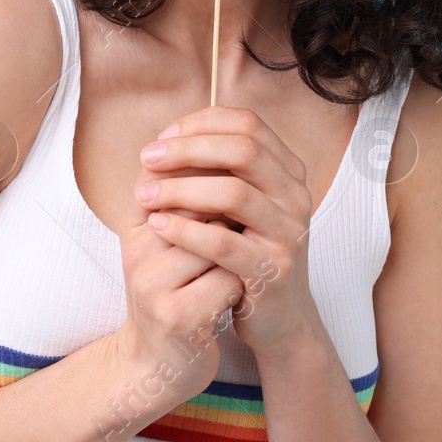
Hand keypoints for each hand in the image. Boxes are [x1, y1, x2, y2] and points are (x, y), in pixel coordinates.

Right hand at [111, 132, 244, 401]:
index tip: (243, 167)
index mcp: (134, 226)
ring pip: (215, 239)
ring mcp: (155, 286)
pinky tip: (246, 284)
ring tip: (255, 240)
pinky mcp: (178, 318)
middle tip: (261, 202)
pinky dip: (243, 278)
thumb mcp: (167, 244)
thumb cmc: (172, 292)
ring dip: (242, 238)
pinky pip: (226, 280)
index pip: (169, 174)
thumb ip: (184, 200)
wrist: (156, 363)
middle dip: (233, 200)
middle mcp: (137, 252)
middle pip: (195, 202)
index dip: (210, 165)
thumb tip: (224, 146)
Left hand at [135, 105, 321, 357]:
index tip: (164, 136)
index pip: (248, 124)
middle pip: (243, 150)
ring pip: (234, 194)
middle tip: (148, 157)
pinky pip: (224, 243)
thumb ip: (216, 171)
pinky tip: (156, 225)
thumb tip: (166, 138)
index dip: (202, 123)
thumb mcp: (238, 206)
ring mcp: (289, 234)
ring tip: (145, 194)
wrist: (279, 319)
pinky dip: (185, 230)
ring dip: (181, 189)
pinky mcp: (274, 270)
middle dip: (188, 149)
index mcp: (288, 172)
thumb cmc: (247, 253)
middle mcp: (296, 197)